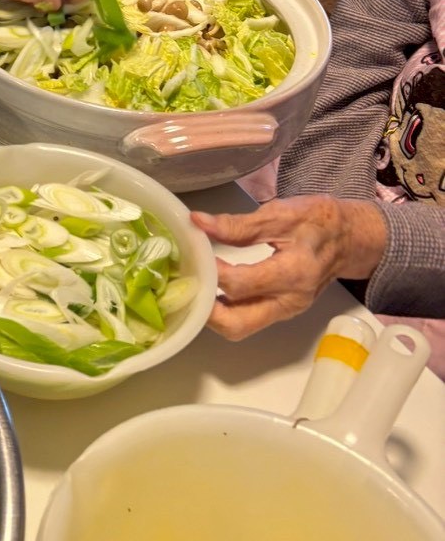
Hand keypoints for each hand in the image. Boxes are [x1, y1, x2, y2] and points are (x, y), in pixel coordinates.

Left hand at [192, 197, 387, 340]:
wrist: (351, 239)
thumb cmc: (319, 221)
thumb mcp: (281, 213)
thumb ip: (238, 224)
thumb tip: (199, 223)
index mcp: (293, 273)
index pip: (241, 284)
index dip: (212, 271)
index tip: (197, 252)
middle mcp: (290, 300)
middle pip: (237, 324)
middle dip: (206, 309)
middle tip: (190, 281)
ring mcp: (287, 310)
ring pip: (240, 327)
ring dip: (213, 312)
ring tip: (198, 283)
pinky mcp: (282, 311)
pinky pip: (248, 319)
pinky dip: (226, 309)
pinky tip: (213, 287)